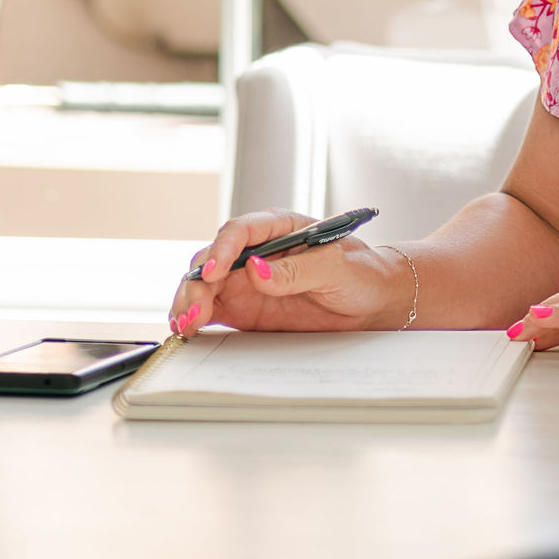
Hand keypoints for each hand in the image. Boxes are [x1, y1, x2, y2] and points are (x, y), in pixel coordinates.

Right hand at [167, 211, 412, 336]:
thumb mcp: (337, 268)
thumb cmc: (362, 273)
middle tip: (195, 310)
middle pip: (213, 259)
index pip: (241, 231)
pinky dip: (194, 317)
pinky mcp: (243, 306)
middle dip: (199, 282)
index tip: (214, 271)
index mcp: (280, 228)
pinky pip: (211, 308)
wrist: (373, 302)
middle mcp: (256, 251)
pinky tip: (187, 330)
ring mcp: (246, 279)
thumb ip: (297, 270)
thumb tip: (256, 270)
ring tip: (186, 324)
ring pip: (204, 284)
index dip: (223, 250)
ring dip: (189, 301)